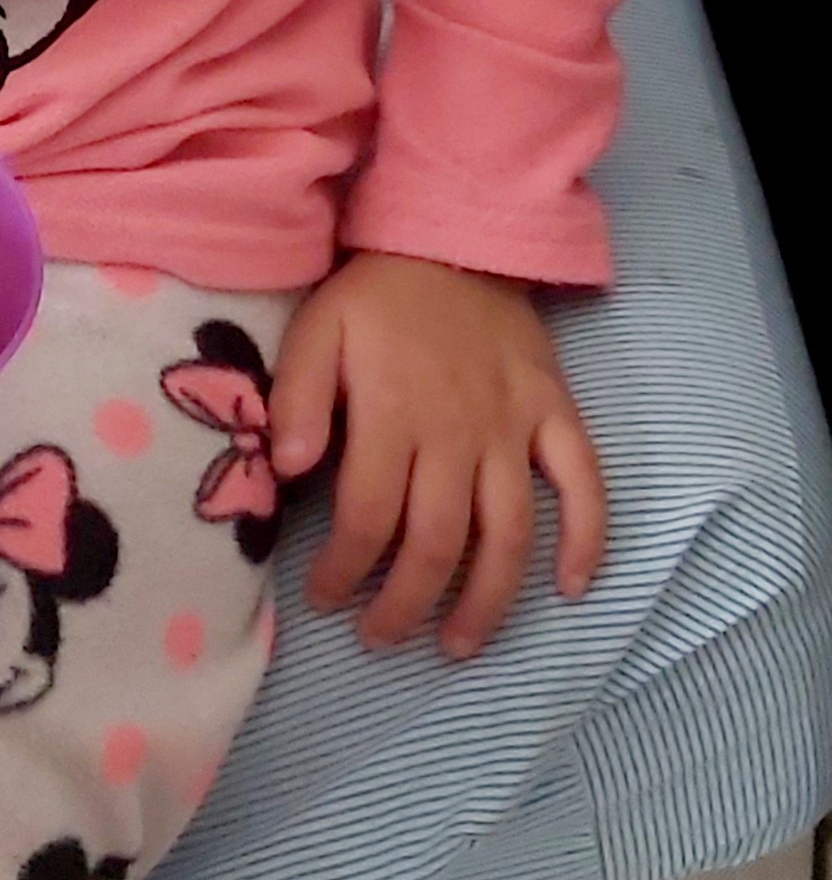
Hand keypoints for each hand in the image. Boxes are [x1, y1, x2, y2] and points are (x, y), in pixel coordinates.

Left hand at [267, 251, 605, 661]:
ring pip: (509, 535)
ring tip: (458, 644)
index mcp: (395, 416)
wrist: (456, 235)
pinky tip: (574, 589)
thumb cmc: (377, 294)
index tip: (326, 600)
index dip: (345, 571)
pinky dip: (587, 540)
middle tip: (382, 639)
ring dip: (487, 600)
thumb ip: (299, 398)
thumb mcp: (317, 329)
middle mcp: (460, 434)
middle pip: (437, 544)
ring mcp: (515, 429)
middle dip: (406, 605)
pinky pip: (583, 485)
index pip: (369, 519)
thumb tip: (291, 469)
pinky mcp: (556, 415)